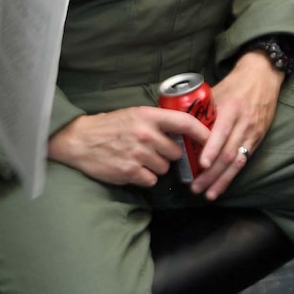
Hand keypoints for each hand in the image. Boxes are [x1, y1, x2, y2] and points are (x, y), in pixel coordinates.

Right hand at [46, 106, 208, 187]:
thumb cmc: (110, 126)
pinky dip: (145, 177)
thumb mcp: (135, 114)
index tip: (211, 140)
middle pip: (176, 152)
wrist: (81, 140)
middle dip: (169, 154)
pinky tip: (132, 168)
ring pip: (165, 168)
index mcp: (149, 116)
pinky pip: (151, 180)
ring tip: (139, 158)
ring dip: (156, 167)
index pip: (185, 122)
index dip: (202, 132)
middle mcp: (146, 134)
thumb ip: (157, 121)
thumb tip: (183, 132)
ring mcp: (138, 154)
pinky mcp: (130, 172)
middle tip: (155, 151)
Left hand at [191, 51, 282, 199]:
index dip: (212, 150)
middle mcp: (243, 123)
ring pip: (237, 161)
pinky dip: (232, 175)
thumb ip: (201, 110)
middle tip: (195, 187)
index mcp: (231, 109)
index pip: (222, 132)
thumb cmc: (235, 84)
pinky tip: (221, 187)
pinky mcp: (257, 139)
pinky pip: (244, 161)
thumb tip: (176, 125)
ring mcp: (252, 133)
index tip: (200, 165)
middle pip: (228, 153)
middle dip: (211, 173)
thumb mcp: (217, 92)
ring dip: (221, 180)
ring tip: (208, 194)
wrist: (263, 77)